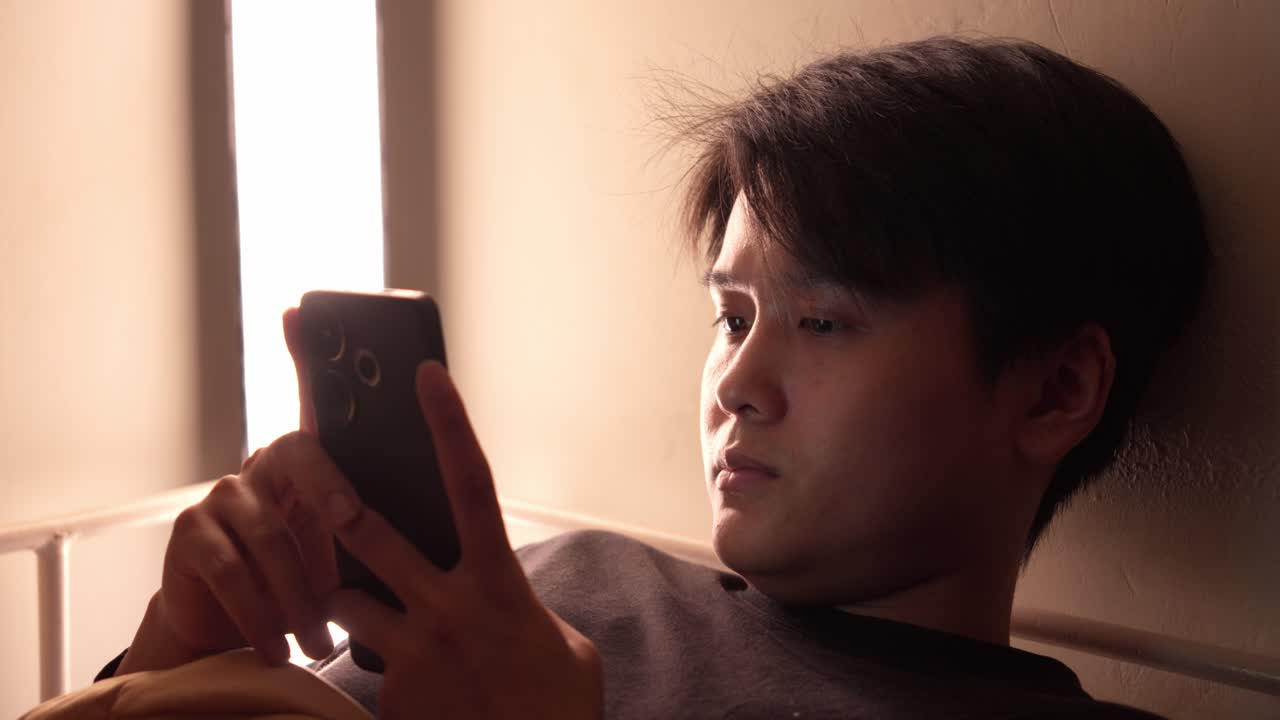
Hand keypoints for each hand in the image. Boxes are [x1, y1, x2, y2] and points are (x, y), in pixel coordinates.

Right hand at [116, 308, 345, 673]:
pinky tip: (277, 646)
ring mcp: (224, 497)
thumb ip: (377, 519)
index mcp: (313, 459)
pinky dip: (260, 616)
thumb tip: (439, 519)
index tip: (299, 313)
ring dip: (300, 594)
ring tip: (324, 637)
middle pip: (301, 454)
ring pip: (270, 535)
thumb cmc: (309, 579)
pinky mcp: (192, 538)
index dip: (304, 353)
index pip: (314, 397)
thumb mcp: (350, 551)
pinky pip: (233, 574)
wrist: (238, 630)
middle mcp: (266, 464)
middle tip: (354, 521)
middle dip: (331, 486)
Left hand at [324, 356, 602, 718]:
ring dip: (346, 600)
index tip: (426, 375)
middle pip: (375, 534)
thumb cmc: (555, 705)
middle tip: (319, 481)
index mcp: (500, 583)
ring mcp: (415, 653)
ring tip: (362, 614)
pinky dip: (378, 667)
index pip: (471, 484)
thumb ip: (523, 605)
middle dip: (342, 503)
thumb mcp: (563, 643)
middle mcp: (450, 608)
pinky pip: (365, 664)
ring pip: (347, 600)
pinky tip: (415, 691)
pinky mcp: (392, 696)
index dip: (449, 424)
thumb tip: (496, 594)